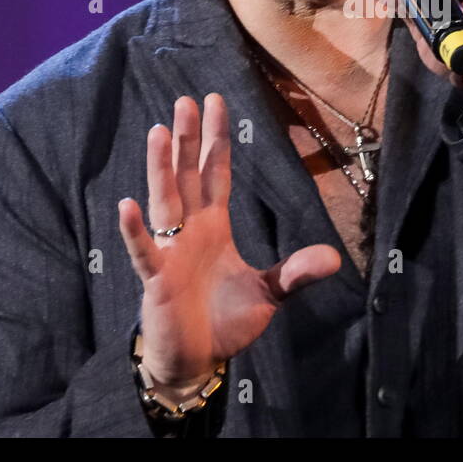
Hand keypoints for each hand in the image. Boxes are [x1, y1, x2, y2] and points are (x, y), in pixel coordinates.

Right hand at [117, 93, 340, 394]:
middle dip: (188, 139)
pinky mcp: (157, 280)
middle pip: (188, 176)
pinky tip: (128, 205)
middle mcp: (190, 232)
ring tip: (159, 132)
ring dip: (161, 168)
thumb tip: (334, 258)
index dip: (217, 139)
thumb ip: (296, 273)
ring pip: (165, 202)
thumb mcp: (269, 293)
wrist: (197, 360)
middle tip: (186, 100)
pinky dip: (135, 231)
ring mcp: (171, 253)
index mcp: (214, 227)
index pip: (215, 174)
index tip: (214, 102)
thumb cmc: (224, 321)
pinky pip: (145, 251)